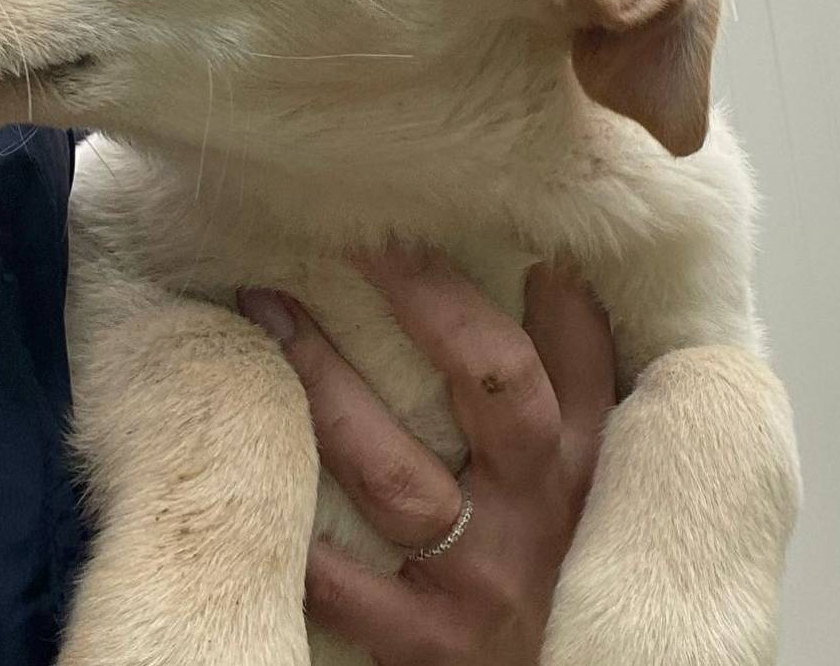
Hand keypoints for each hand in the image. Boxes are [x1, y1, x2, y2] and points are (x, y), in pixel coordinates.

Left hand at [237, 248, 615, 664]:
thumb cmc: (563, 568)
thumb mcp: (591, 481)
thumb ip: (580, 385)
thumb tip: (553, 271)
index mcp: (584, 464)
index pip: (570, 354)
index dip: (534, 282)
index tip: (469, 216)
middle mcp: (539, 510)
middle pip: (491, 383)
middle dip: (426, 301)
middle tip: (364, 236)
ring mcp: (479, 577)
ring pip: (393, 473)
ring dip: (325, 385)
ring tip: (268, 311)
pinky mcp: (426, 643)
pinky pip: (344, 586)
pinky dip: (298, 535)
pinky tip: (248, 468)